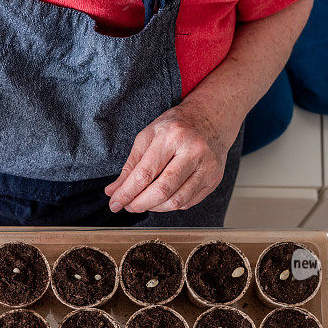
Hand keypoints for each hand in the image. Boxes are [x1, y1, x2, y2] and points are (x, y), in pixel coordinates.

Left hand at [105, 102, 230, 213]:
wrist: (211, 119)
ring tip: (144, 203)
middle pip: (162, 190)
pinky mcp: (214, 180)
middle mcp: (193, 151)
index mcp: (172, 136)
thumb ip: (130, 165)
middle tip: (129, 206)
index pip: (145, 173)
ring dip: (155, 208)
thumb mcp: (148, 136)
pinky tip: (162, 199)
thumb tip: (113, 191)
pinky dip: (170, 206)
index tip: (114, 203)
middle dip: (140, 204)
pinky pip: (188, 203)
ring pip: (176, 201)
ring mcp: (207, 167)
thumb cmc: (176, 127)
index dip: (127, 193)